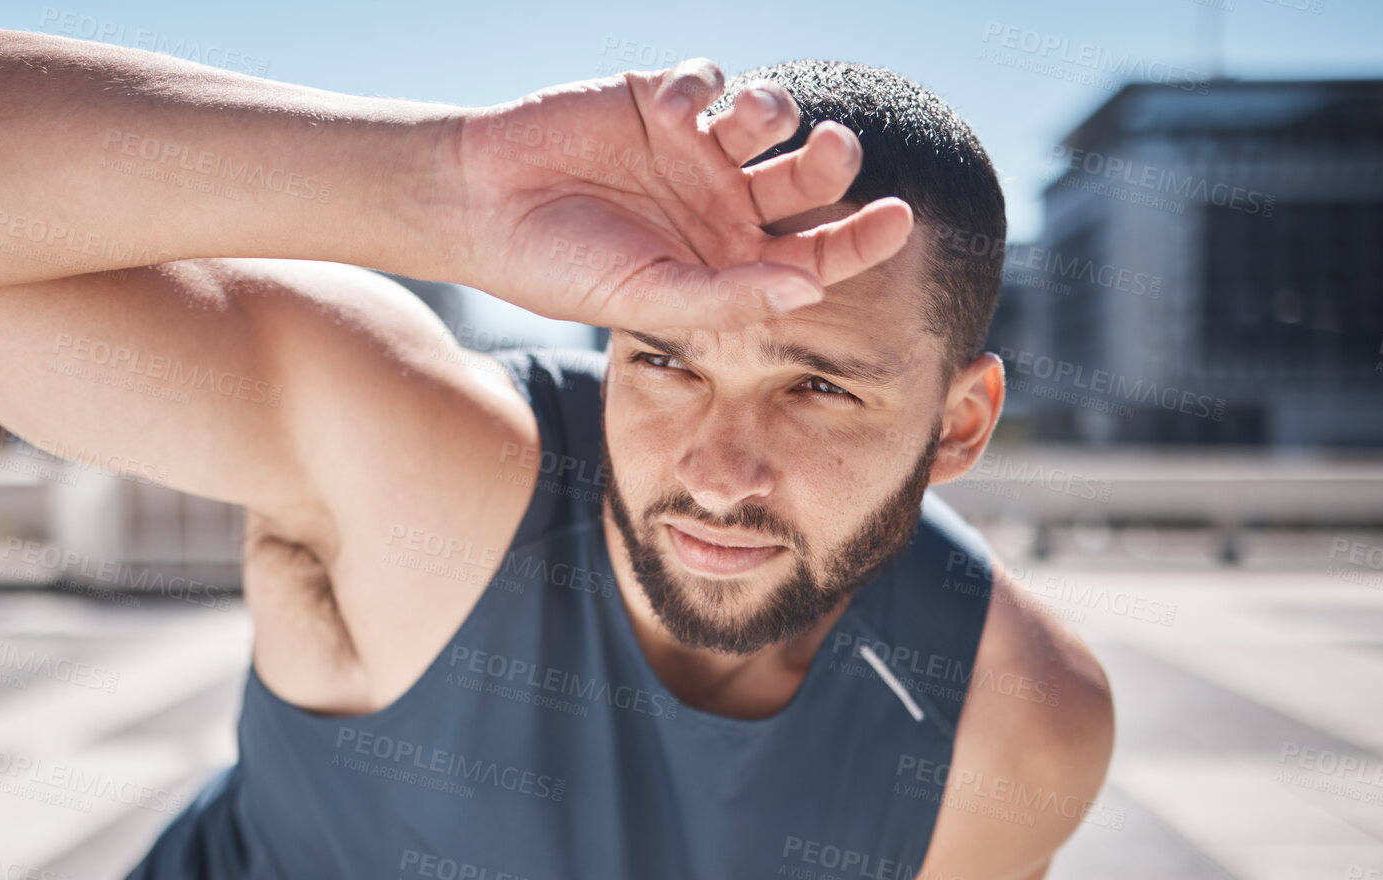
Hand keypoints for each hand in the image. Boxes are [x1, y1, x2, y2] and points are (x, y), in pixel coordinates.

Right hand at [447, 58, 913, 331]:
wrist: (482, 203)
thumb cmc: (560, 266)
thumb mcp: (645, 294)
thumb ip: (726, 296)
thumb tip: (809, 291)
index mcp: (726, 261)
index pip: (813, 252)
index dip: (860, 239)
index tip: (900, 219)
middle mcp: (719, 205)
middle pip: (806, 179)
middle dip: (831, 162)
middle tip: (834, 150)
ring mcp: (693, 151)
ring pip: (770, 117)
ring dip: (772, 110)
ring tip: (741, 120)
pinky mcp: (660, 99)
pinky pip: (710, 79)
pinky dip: (703, 85)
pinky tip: (667, 108)